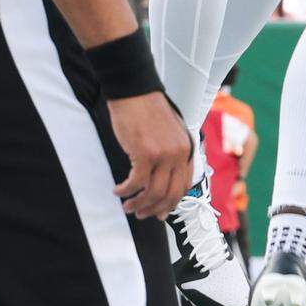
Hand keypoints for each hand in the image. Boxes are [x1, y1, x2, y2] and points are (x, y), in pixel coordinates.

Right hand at [108, 91, 192, 218]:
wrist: (135, 91)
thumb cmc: (148, 110)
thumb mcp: (170, 132)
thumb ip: (172, 153)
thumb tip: (164, 179)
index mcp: (187, 148)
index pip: (184, 186)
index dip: (171, 203)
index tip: (160, 212)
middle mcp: (179, 154)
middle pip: (170, 194)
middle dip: (154, 209)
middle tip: (141, 214)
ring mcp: (163, 154)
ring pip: (153, 193)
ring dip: (138, 203)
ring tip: (127, 205)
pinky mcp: (145, 153)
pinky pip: (136, 183)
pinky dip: (126, 190)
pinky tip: (118, 190)